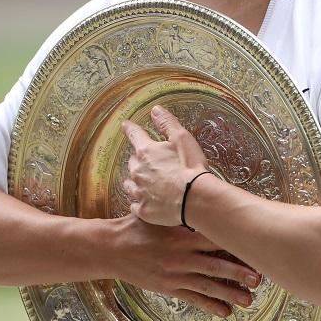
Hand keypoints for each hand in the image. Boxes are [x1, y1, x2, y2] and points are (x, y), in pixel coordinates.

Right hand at [107, 214, 260, 317]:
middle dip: (239, 273)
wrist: (112, 248)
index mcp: (181, 235)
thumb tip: (204, 202)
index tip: (253, 247)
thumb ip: (181, 213)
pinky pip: (193, 298)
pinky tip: (225, 312)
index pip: (214, 239)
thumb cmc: (137, 227)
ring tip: (248, 299)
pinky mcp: (169, 288)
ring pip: (208, 285)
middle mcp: (181, 256)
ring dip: (230, 293)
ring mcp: (176, 274)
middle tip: (259, 278)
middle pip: (216, 265)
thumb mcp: (159, 215)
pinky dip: (210, 305)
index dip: (235, 244)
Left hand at [121, 105, 209, 226]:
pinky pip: (135, 205)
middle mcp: (137, 171)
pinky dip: (139, 202)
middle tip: (151, 163)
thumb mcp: (182, 139)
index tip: (125, 125)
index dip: (130, 129)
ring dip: (136, 182)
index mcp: (146, 152)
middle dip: (139, 161)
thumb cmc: (191, 167)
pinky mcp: (143, 210)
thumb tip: (155, 110)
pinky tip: (147, 202)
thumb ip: (167, 123)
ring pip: (129, 185)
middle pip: (132, 162)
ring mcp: (139, 192)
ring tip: (145, 183)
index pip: (134, 135)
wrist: (195, 200)